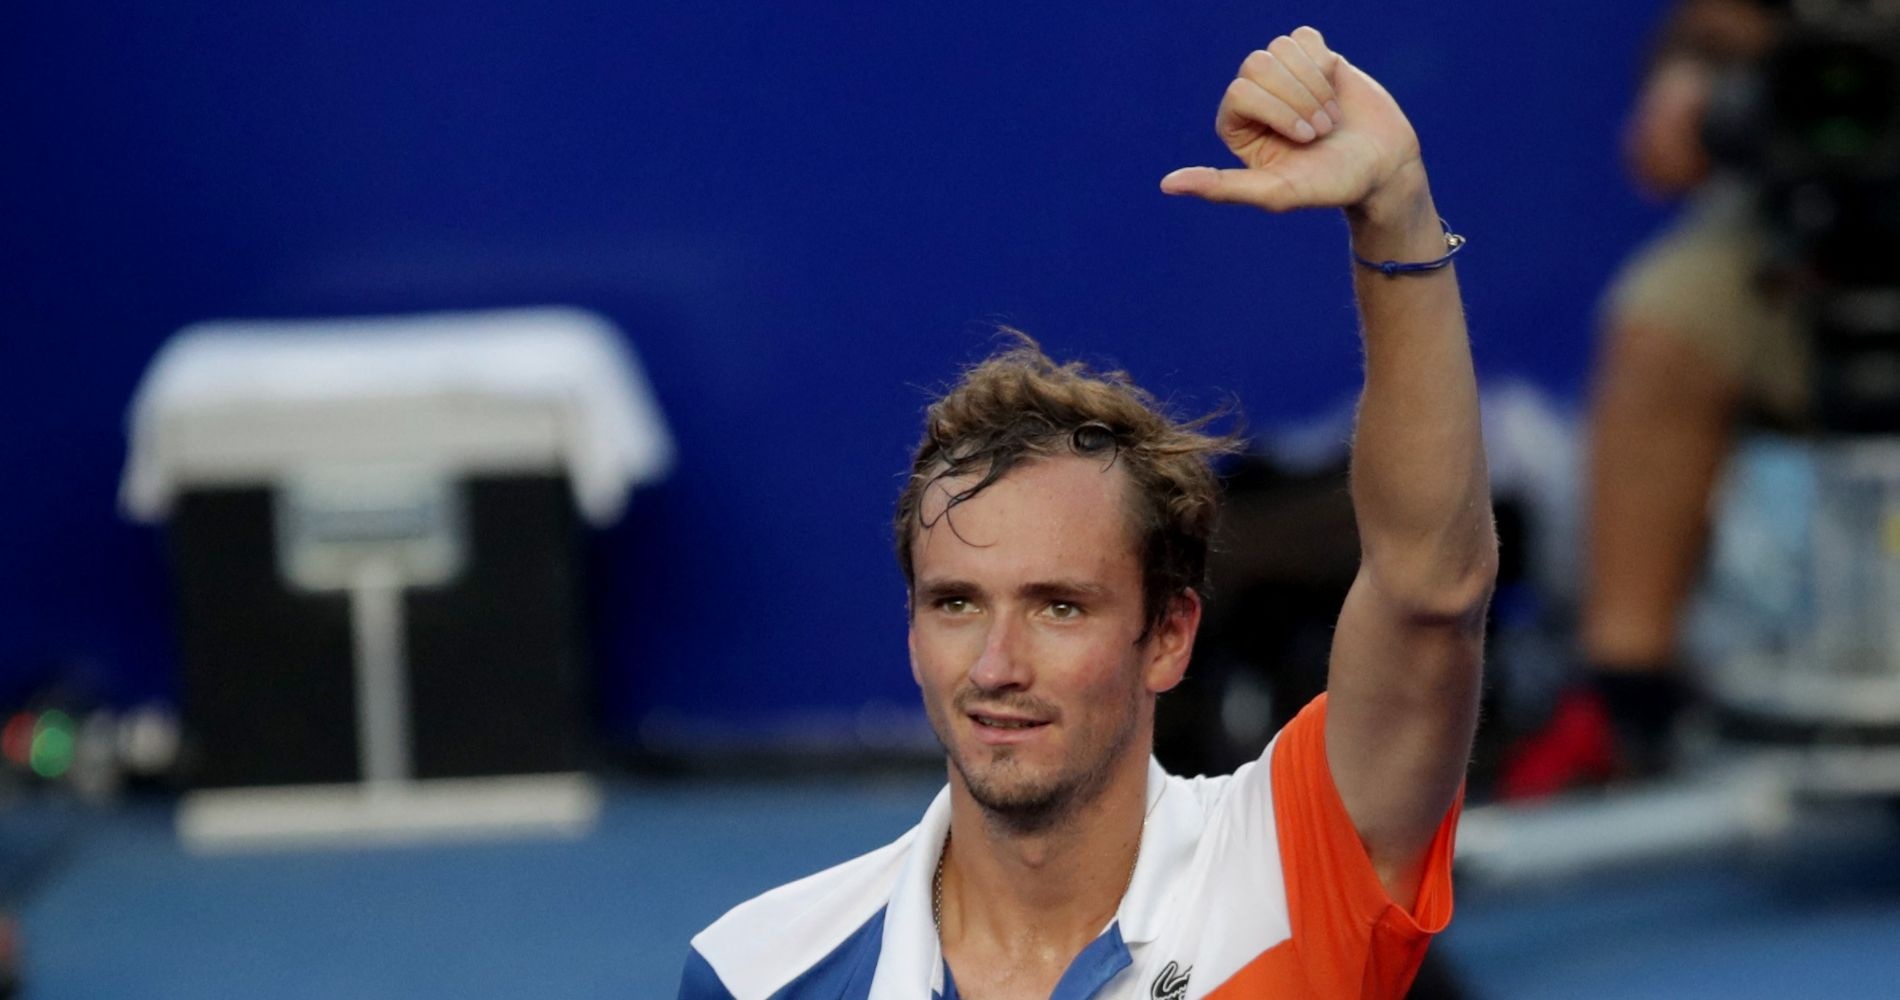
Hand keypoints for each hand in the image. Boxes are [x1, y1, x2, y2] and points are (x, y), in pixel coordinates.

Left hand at [1161, 28, 1425, 223]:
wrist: (1384, 167)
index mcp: (1237, 125)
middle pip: (1257, 64)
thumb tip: (1167, 186)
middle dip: (1298, 98)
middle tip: (1321, 132)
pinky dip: (1325, 63)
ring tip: (1330, 117)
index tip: (1306, 140)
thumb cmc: (1330, 184)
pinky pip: (1305, 37)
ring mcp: (1283, 75)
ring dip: (1315, 84)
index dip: (1278, 110)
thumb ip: (1221, 188)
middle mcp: (1254, 96)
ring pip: (1282, 48)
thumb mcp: (1275, 193)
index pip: (1241, 90)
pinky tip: (1335, 88)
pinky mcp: (1312, 57)